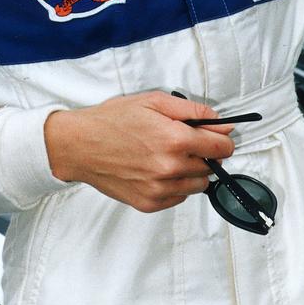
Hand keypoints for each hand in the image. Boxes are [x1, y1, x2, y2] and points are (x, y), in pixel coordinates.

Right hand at [44, 90, 234, 212]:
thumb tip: (221, 122)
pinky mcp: (149, 204)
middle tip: (184, 142)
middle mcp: (170, 168)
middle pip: (211, 167)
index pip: (221, 148)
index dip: (222, 140)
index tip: (216, 137)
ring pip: (197, 185)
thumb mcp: (154, 101)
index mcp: (174, 139)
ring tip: (169, 156)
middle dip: (204, 154)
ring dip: (192, 171)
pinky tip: (157, 169)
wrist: (81, 145)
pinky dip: (175, 185)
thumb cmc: (114, 119)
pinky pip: (178, 198)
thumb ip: (192, 111)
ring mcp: (159, 189)